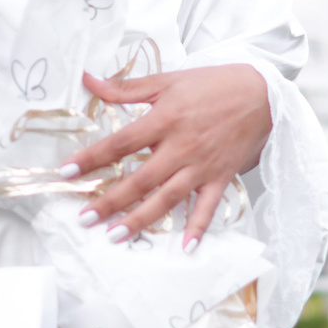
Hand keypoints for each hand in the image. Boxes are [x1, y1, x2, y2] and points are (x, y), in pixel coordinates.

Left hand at [66, 63, 271, 250]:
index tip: (67, 172)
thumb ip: (126, 87)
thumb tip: (87, 80)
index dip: (92, 158)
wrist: (261, 94)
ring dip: (141, 220)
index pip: (121, 143)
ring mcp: (201, 166)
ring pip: (167, 198)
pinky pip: (207, 207)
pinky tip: (184, 247)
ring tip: (115, 237)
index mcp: (165, 119)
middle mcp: (181, 147)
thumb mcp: (167, 80)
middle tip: (85, 218)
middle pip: (140, 179)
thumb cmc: (212, 85)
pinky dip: (197, 227)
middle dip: (110, 201)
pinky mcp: (220, 178)